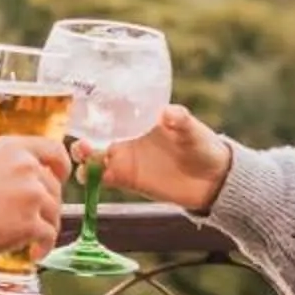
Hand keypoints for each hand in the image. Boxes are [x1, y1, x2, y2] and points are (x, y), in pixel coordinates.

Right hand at [0, 135, 70, 258]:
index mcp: (12, 148)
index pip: (53, 149)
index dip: (61, 165)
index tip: (60, 177)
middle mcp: (27, 167)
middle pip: (53, 187)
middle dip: (47, 205)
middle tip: (36, 218)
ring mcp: (31, 195)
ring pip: (54, 212)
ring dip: (46, 226)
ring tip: (33, 241)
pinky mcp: (31, 223)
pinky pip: (48, 236)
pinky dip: (44, 246)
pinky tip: (34, 253)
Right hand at [90, 104, 231, 214]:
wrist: (212, 179)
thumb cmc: (202, 146)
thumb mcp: (192, 130)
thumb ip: (181, 121)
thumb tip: (168, 113)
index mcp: (138, 122)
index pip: (109, 115)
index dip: (92, 114)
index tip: (82, 113)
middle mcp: (127, 139)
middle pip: (95, 137)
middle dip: (82, 140)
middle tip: (81, 145)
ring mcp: (126, 160)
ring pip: (94, 159)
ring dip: (84, 160)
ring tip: (85, 163)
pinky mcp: (128, 180)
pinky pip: (104, 179)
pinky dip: (93, 179)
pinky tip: (91, 179)